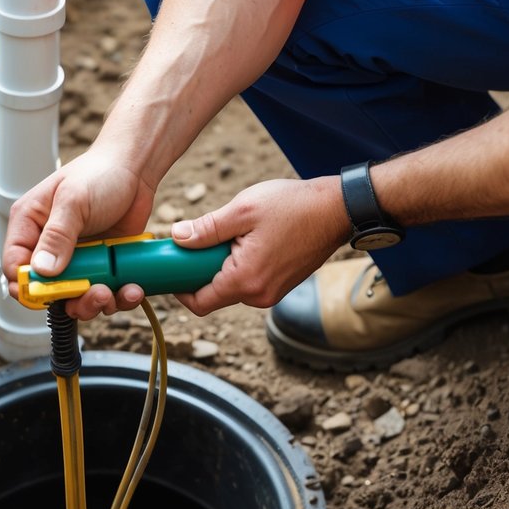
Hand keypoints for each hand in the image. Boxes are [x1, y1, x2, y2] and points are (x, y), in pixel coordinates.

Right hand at [2, 149, 155, 318]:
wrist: (135, 170)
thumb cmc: (99, 174)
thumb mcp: (74, 201)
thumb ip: (57, 236)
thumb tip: (42, 271)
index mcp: (30, 226)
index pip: (14, 266)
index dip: (27, 286)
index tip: (48, 295)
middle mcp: (48, 247)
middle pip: (46, 290)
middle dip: (70, 299)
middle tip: (95, 293)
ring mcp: (76, 259)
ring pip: (76, 298)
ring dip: (95, 303)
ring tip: (114, 293)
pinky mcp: (101, 267)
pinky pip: (104, 293)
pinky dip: (119, 297)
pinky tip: (132, 288)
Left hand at [171, 175, 349, 315]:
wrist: (337, 210)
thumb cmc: (293, 206)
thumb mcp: (242, 211)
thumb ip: (207, 228)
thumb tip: (177, 237)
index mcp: (245, 280)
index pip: (199, 303)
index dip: (179, 289)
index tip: (171, 269)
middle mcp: (258, 295)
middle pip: (214, 296)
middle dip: (201, 272)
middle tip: (200, 241)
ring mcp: (271, 293)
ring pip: (231, 288)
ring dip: (222, 267)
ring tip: (232, 235)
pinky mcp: (280, 286)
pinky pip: (248, 282)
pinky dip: (239, 267)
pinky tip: (248, 241)